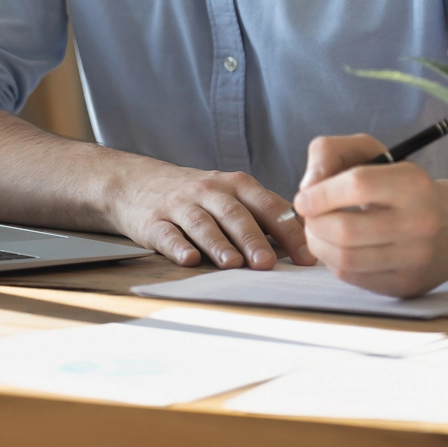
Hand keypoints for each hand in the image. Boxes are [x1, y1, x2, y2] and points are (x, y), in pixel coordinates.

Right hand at [106, 158, 316, 270]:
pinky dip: (178, 247)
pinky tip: (188, 260)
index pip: (267, 205)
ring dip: (218, 244)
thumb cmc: (198, 195)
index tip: (306, 257)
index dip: (288, 230)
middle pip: (234, 214)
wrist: (137, 182)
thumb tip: (309, 240)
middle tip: (267, 263)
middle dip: (252, 238)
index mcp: (235, 184)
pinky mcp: (154, 222)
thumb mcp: (231, 193)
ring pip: (202, 223)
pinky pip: (167, 234)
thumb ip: (264, 213)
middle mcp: (209, 191)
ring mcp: (180, 205)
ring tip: (232, 264)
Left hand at [292, 133, 447, 297]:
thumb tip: (307, 188)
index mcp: (413, 183)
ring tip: (318, 229)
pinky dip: (333, 261)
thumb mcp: (371, 152)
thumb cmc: (399, 184)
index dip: (320, 192)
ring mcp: (414, 259)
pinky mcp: (405, 284)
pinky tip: (337, 246)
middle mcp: (420, 223)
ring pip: (345, 259)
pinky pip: (353, 277)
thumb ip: (330, 153)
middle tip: (309, 215)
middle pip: (345, 230)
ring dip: (318, 244)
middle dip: (314, 223)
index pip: (357, 185)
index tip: (303, 197)